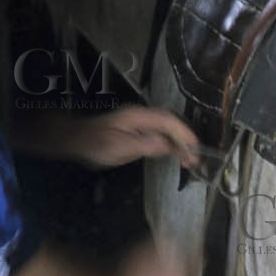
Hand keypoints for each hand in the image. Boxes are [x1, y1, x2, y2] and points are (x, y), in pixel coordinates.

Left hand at [75, 106, 200, 170]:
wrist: (80, 139)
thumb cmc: (96, 144)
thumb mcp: (119, 147)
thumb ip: (144, 144)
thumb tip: (168, 144)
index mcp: (139, 116)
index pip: (168, 120)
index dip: (184, 133)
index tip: (194, 148)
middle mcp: (144, 115)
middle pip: (172, 123)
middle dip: (186, 139)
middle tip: (196, 158)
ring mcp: (143, 121)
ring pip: (169, 128)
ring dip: (181, 143)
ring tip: (190, 160)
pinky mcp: (141, 130)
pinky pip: (162, 134)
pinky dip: (172, 144)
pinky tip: (177, 155)